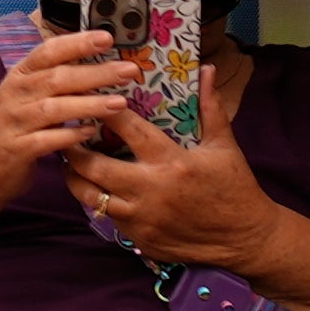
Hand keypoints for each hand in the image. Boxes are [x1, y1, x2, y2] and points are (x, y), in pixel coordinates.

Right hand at [0, 27, 140, 195]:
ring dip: (88, 104)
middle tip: (129, 70)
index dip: (77, 42)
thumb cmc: (13, 127)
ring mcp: (10, 121)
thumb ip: (56, 81)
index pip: (49, 51)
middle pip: (57, 77)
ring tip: (119, 103)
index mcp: (19, 75)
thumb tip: (100, 65)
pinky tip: (90, 132)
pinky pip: (45, 140)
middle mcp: (13, 93)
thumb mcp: (28, 96)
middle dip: (96, 73)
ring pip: (53, 108)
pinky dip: (69, 135)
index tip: (107, 37)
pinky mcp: (12, 149)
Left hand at [68, 80, 283, 274]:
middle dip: (74, 150)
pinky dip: (98, 203)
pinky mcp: (140, 239)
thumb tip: (208, 70)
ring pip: (91, 198)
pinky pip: (108, 218)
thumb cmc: (235, 188)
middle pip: (95, 167)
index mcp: (171, 162)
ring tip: (69, 163)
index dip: (106, 111)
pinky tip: (93, 189)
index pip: (129, 129)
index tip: (92, 97)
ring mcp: (142, 219)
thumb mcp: (224, 146)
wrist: (244, 240)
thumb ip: (210, 108)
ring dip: (76, 179)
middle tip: (65, 134)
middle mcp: (151, 191)